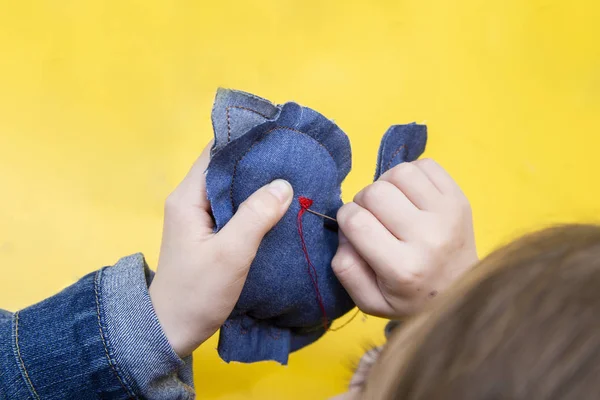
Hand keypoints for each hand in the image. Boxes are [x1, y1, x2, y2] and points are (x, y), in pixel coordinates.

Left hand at [149, 142, 292, 356]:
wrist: (172, 329)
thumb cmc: (197, 292)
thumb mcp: (230, 254)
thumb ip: (256, 217)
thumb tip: (283, 184)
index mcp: (188, 198)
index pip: (215, 153)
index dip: (243, 140)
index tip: (276, 134)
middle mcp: (190, 200)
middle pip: (225, 168)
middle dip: (256, 160)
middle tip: (291, 156)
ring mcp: (199, 217)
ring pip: (231, 188)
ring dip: (257, 183)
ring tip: (291, 176)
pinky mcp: (209, 232)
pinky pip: (234, 207)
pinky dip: (254, 203)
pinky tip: (278, 205)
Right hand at [332, 159, 476, 317]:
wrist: (461, 293)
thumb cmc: (409, 297)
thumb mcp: (370, 301)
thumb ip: (347, 270)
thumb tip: (343, 231)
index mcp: (403, 268)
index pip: (356, 222)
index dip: (345, 217)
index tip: (353, 227)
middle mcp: (428, 238)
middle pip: (375, 192)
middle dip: (363, 200)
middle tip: (372, 216)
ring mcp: (447, 215)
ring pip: (399, 173)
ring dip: (386, 184)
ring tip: (390, 203)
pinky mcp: (459, 199)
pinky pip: (425, 165)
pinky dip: (410, 174)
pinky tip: (409, 195)